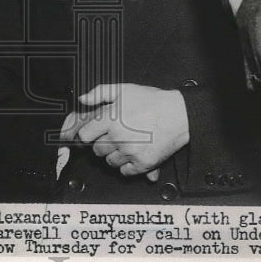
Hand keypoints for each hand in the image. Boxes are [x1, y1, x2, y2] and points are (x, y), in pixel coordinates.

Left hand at [59, 84, 189, 179]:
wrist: (178, 114)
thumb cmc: (152, 101)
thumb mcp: (123, 89)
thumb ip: (99, 93)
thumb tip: (82, 99)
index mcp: (110, 118)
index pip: (85, 135)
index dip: (89, 134)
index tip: (94, 133)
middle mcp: (117, 136)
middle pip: (97, 150)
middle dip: (102, 144)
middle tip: (114, 136)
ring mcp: (129, 151)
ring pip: (110, 161)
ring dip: (114, 155)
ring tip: (126, 144)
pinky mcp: (142, 163)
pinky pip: (124, 172)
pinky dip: (126, 166)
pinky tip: (133, 154)